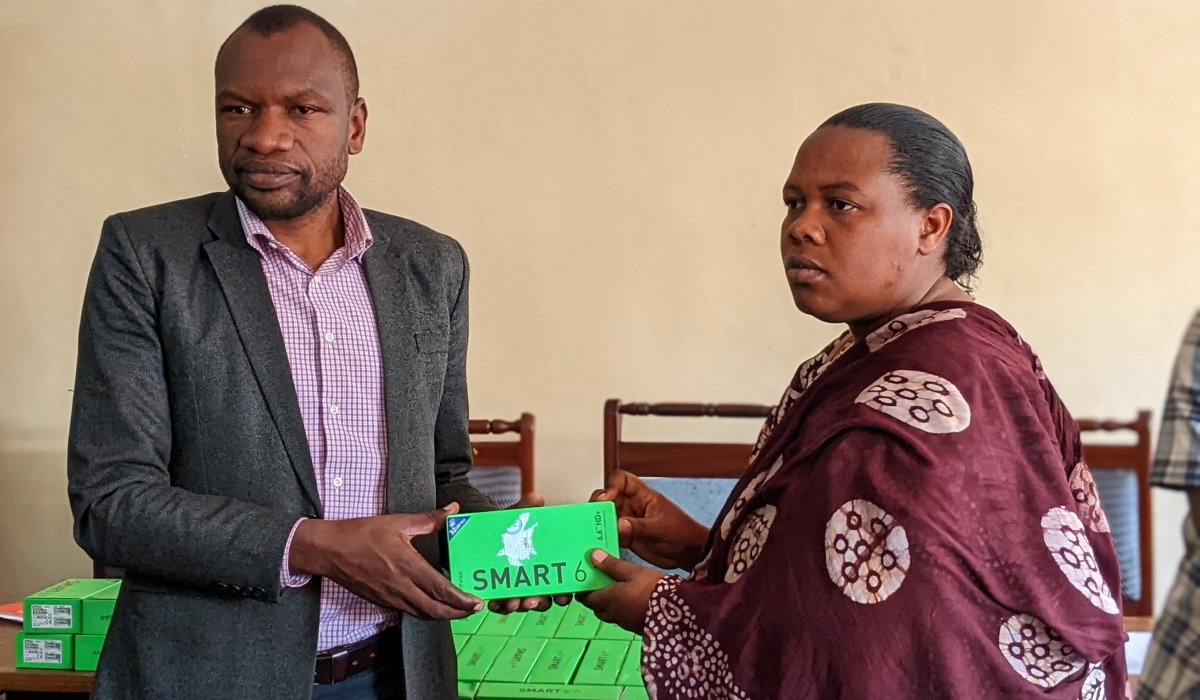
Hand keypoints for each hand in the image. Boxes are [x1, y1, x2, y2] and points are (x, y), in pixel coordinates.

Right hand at [289, 503, 482, 620]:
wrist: (328, 550)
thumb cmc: (361, 534)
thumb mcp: (397, 522)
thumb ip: (428, 519)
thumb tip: (452, 509)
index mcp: (407, 566)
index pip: (440, 590)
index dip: (460, 600)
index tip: (475, 601)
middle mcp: (401, 587)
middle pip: (435, 610)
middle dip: (457, 613)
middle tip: (473, 609)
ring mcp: (390, 597)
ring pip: (422, 615)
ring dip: (442, 615)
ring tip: (458, 610)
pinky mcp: (382, 601)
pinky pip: (409, 612)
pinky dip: (425, 613)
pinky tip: (432, 605)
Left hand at [488, 491, 572, 613]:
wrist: (482, 531)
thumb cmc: (508, 527)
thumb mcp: (517, 517)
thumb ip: (526, 509)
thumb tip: (537, 498)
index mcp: (546, 566)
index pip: (560, 587)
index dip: (564, 594)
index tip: (563, 596)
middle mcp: (534, 581)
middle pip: (542, 600)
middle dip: (539, 602)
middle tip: (533, 600)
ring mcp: (516, 588)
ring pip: (522, 604)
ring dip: (519, 606)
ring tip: (514, 602)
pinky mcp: (498, 592)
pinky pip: (500, 604)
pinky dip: (499, 605)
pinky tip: (495, 602)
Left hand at [576, 550, 663, 634]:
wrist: (676, 614)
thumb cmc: (652, 588)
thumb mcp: (633, 571)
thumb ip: (612, 565)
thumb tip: (592, 556)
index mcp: (609, 600)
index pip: (588, 599)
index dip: (583, 592)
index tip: (583, 583)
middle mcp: (614, 614)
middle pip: (597, 609)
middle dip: (595, 599)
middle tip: (599, 584)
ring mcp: (626, 623)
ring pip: (610, 614)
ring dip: (609, 605)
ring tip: (615, 591)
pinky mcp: (638, 627)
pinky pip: (623, 618)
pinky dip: (622, 610)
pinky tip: (631, 601)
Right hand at [592, 471, 709, 570]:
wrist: (688, 553)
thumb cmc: (682, 532)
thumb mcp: (661, 527)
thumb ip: (640, 526)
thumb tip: (619, 524)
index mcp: (643, 495)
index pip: (623, 480)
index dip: (612, 485)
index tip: (607, 498)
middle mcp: (632, 505)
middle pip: (608, 496)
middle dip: (598, 503)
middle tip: (593, 515)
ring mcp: (627, 521)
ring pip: (605, 515)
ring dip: (596, 521)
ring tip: (591, 530)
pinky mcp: (625, 537)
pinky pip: (608, 533)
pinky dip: (601, 537)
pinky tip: (597, 544)